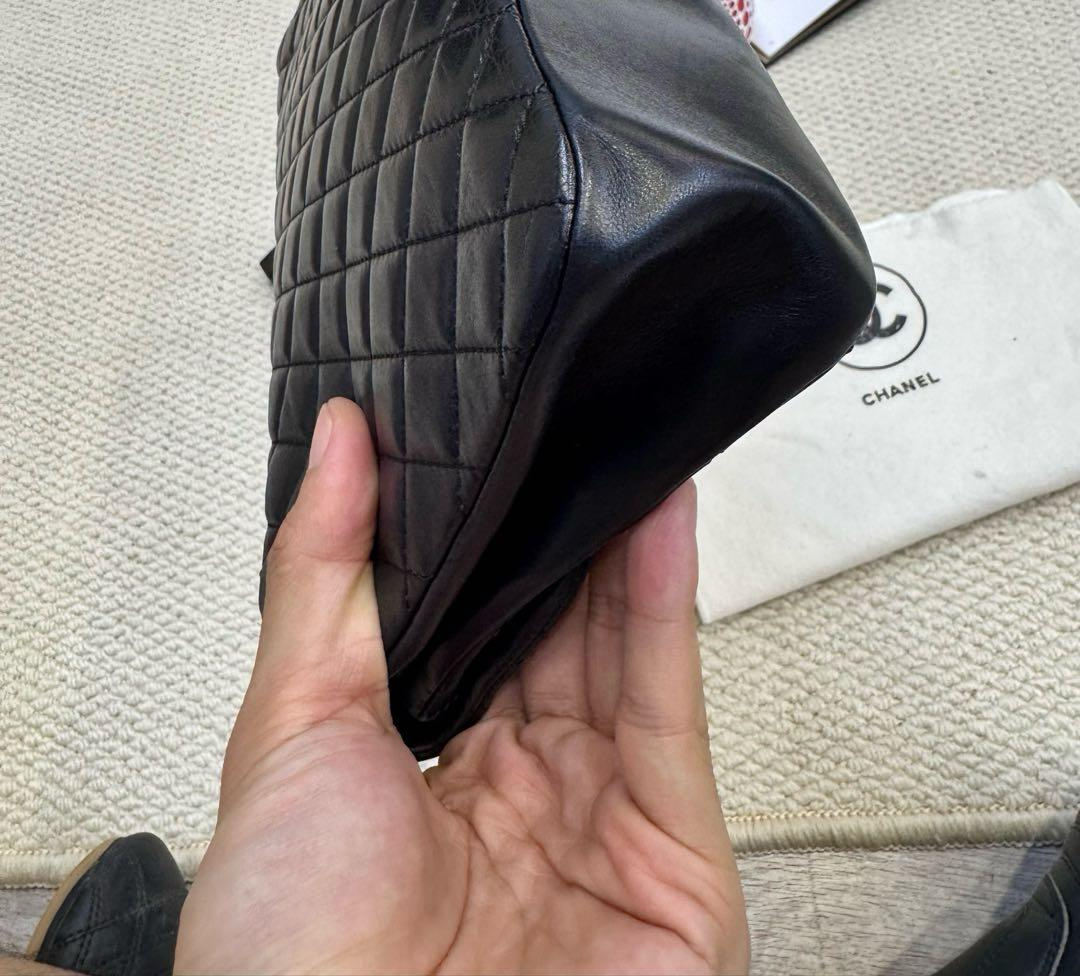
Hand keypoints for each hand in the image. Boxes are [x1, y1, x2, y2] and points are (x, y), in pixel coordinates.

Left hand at [175, 399, 748, 974]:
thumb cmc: (294, 962)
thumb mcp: (287, 731)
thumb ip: (323, 577)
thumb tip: (337, 445)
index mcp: (413, 774)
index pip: (463, 626)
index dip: (477, 537)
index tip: (479, 442)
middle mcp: (511, 797)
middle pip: (549, 631)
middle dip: (557, 528)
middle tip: (558, 424)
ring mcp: (595, 823)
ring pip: (617, 651)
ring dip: (621, 540)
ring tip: (616, 436)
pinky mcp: (673, 853)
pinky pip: (667, 700)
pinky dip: (668, 598)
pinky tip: (659, 512)